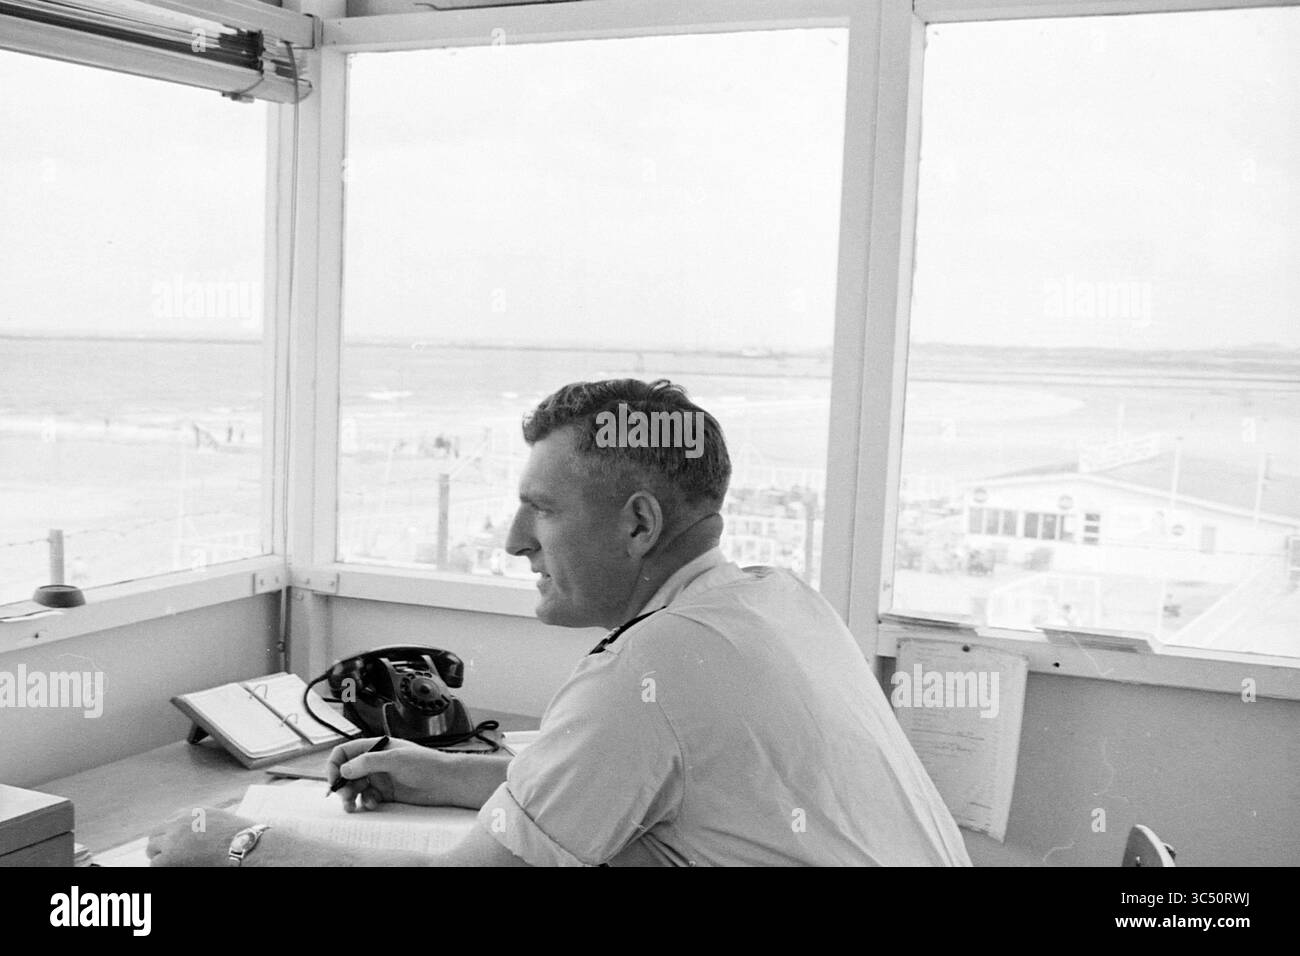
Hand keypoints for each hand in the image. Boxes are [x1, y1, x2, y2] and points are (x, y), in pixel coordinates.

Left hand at [145, 807, 254, 866]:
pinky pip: (155, 865)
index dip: (171, 835)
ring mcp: (172, 839)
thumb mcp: (221, 822)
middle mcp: (179, 822)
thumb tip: (193, 839)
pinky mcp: (168, 858)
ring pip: (152, 849)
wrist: (245, 847)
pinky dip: (163, 868)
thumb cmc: (242, 838)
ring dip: (161, 857)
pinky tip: (178, 868)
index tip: (176, 845)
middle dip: (161, 845)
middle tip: (171, 858)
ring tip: (176, 864)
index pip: (170, 822)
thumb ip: (202, 825)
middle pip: (156, 834)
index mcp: (192, 811)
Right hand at [326, 736, 454, 810]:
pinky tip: (373, 804)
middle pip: (347, 772)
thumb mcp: (395, 759)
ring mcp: (380, 778)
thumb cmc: (427, 764)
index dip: (335, 765)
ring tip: (353, 806)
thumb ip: (369, 762)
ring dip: (350, 797)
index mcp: (376, 747)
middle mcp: (375, 762)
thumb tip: (345, 768)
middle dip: (342, 784)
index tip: (335, 780)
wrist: (446, 782)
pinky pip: (367, 798)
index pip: (346, 752)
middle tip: (345, 796)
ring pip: (355, 787)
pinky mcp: (386, 793)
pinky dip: (365, 802)